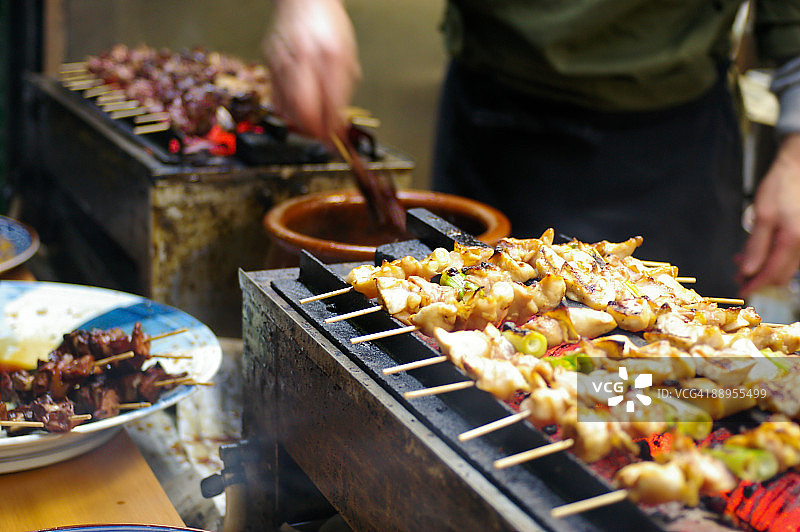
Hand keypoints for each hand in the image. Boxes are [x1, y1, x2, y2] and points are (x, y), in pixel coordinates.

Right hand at [264, 0, 360, 139]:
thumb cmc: (328, 25)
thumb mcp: (347, 56)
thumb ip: (344, 90)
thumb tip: (339, 122)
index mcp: (331, 57)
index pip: (332, 104)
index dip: (333, 128)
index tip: (336, 140)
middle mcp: (305, 59)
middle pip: (305, 111)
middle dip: (314, 131)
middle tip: (321, 137)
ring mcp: (284, 61)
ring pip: (288, 108)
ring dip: (300, 124)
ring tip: (311, 125)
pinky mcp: (270, 63)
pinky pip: (276, 98)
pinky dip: (286, 111)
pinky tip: (296, 111)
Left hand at [738, 133, 799, 296]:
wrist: (798, 168)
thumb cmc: (781, 187)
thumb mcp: (762, 215)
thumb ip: (756, 245)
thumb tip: (748, 271)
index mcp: (792, 240)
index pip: (772, 274)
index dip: (755, 285)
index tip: (741, 291)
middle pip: (780, 274)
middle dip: (758, 278)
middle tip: (737, 276)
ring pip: (784, 266)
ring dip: (763, 267)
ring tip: (742, 260)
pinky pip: (788, 255)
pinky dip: (771, 257)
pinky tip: (757, 250)